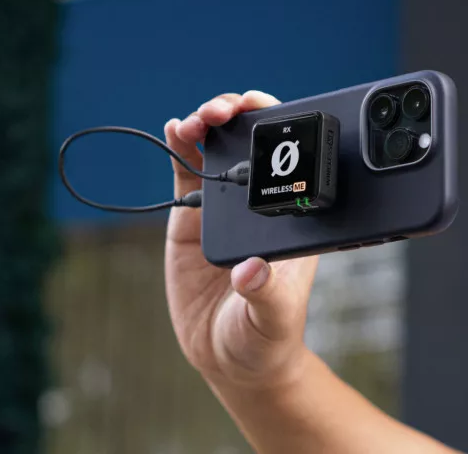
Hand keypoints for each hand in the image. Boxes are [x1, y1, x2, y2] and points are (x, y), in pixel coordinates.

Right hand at [163, 91, 318, 389]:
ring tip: (196, 122)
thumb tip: (252, 272)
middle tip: (224, 111)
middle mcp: (259, 203)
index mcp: (289, 218)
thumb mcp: (271, 319)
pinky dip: (180, 146)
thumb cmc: (264, 337)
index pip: (292, 157)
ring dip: (208, 123)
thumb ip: (264, 296)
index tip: (262, 115)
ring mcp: (225, 206)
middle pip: (253, 140)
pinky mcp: (193, 216)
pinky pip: (186, 172)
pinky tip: (175, 129)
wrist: (229, 356)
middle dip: (239, 113)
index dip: (278, 125)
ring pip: (218, 148)